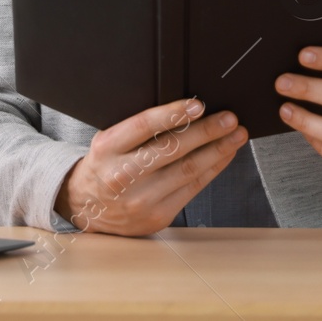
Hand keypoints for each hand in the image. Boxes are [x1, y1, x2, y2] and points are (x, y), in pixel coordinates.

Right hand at [53, 97, 246, 235]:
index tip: (198, 105)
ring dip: (217, 151)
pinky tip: (223, 156)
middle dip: (206, 131)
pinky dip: (212, 170)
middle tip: (229, 119)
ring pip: (188, 170)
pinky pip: (192, 189)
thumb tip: (185, 110)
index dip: (173, 114)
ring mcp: (141, 199)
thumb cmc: (105, 166)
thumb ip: (139, 129)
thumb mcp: (109, 141)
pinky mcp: (157, 216)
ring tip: (236, 136)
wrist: (86, 208)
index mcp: (108, 148)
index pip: (144, 126)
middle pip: (172, 149)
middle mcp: (123, 175)